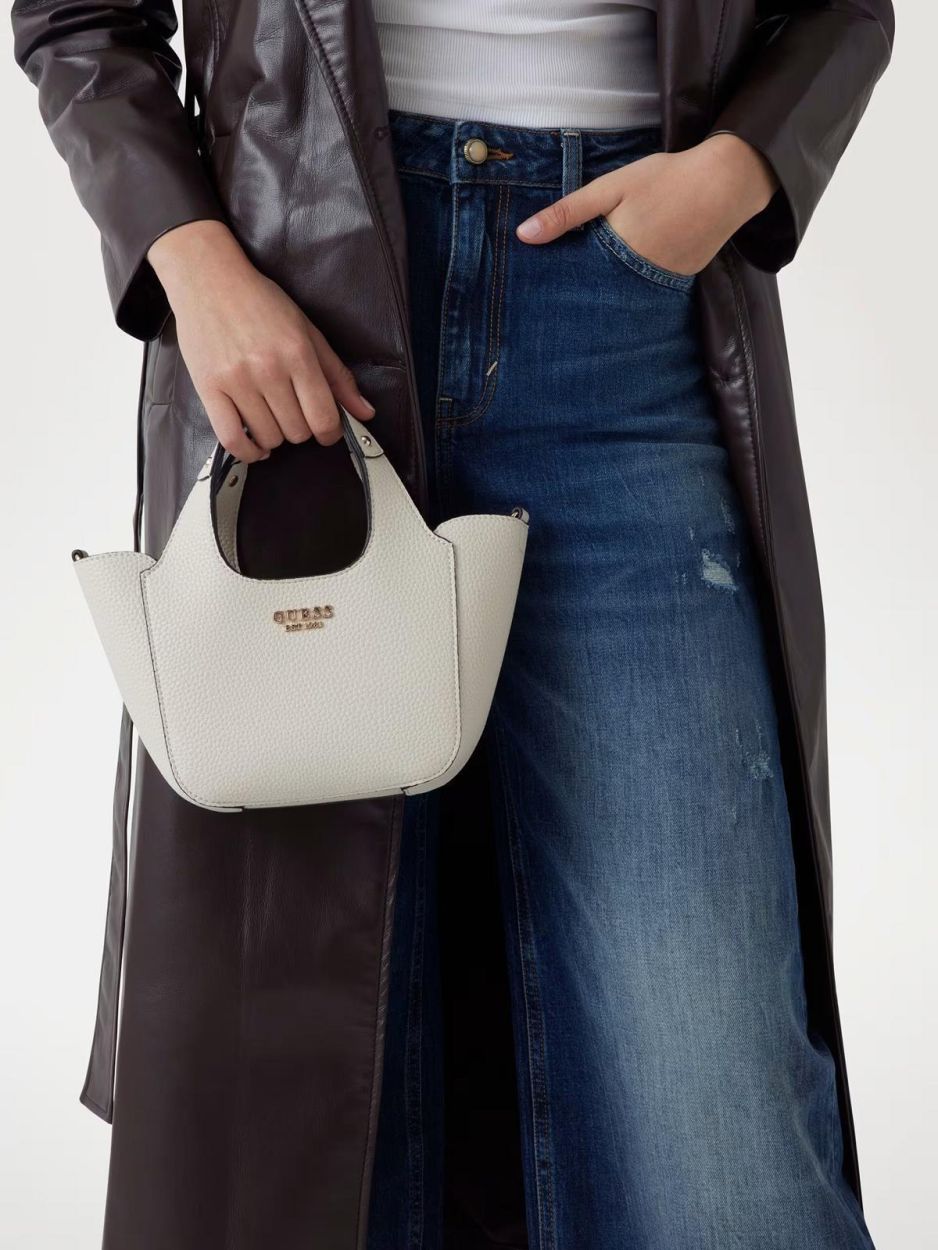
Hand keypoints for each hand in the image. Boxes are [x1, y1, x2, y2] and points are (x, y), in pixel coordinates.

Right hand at [147, 220, 374, 461]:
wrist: (209, 280)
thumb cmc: (260, 303)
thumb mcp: (308, 332)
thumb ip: (338, 376)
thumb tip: (365, 412)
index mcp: (298, 354)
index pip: (324, 417)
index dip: (330, 433)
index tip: (326, 431)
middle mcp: (268, 369)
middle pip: (297, 432)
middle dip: (302, 429)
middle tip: (294, 413)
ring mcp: (236, 381)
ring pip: (269, 438)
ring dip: (275, 438)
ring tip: (272, 419)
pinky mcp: (209, 389)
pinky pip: (231, 440)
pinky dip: (248, 452)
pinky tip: (256, 444)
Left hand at [516, 133, 777, 275]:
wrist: (727, 182)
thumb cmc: (665, 179)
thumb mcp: (610, 188)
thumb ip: (567, 213)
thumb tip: (524, 235)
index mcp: (616, 256)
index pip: (576, 282)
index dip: (559, 284)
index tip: (541, 288)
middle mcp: (638, 279)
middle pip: (599, 294)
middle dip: (582, 293)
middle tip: (560, 296)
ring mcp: (662, 284)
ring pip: (623, 294)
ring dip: (608, 291)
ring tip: (591, 287)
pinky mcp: (680, 282)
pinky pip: (648, 289)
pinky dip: (635, 283)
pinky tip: (626, 274)